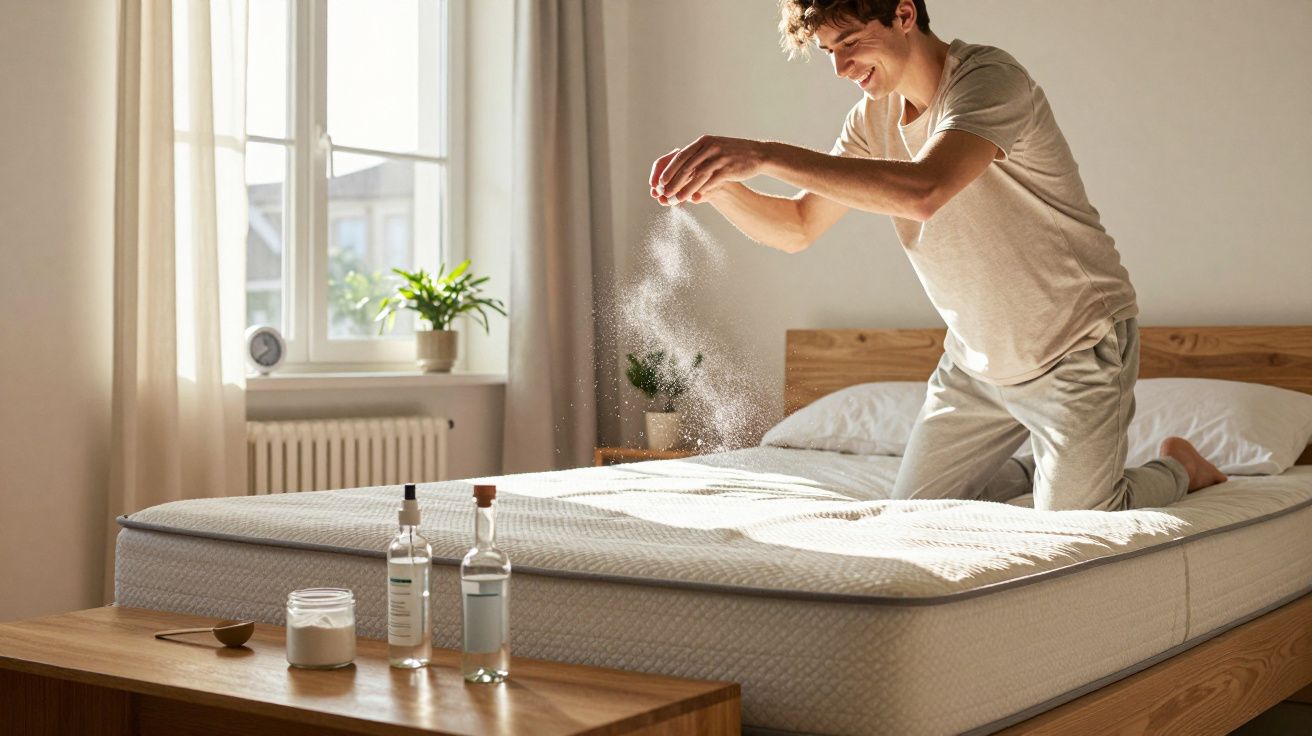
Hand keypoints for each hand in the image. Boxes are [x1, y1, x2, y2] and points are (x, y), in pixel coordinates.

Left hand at [649, 135, 766, 204]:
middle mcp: (709, 147)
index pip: (680, 156)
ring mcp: (719, 157)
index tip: (659, 182)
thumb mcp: (714, 149)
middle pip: (686, 166)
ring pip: (696, 175)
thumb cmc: (733, 154)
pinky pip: (710, 181)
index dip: (668, 170)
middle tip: (663, 194)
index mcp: (703, 142)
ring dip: (684, 189)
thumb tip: (680, 168)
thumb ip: (698, 157)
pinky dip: (700, 191)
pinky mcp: (728, 168)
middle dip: (673, 182)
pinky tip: (693, 199)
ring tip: (675, 200)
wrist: (758, 154)